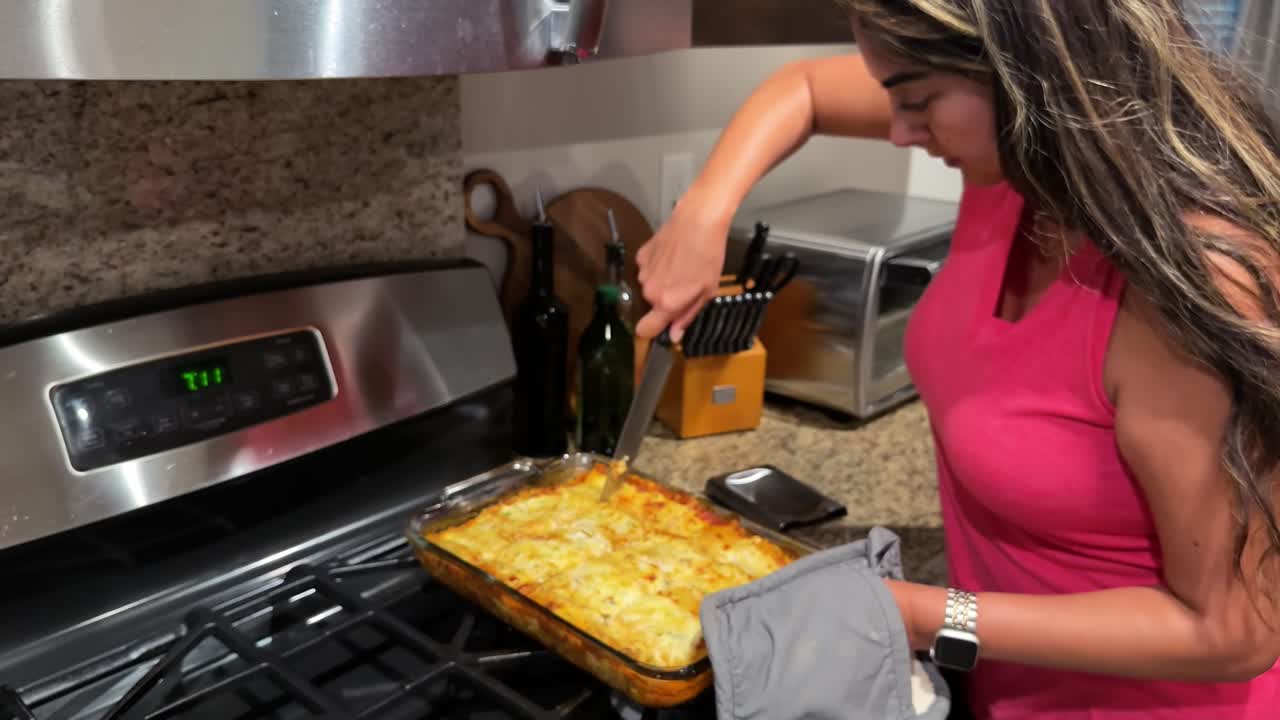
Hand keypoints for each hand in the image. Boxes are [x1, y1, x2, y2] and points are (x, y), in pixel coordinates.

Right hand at [634, 191, 731, 342]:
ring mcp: (643, 272)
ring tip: (681, 267)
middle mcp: (650, 291)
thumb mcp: (707, 291)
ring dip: (662, 282)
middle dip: (666, 301)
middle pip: (653, 306)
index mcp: (666, 303)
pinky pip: (647, 269)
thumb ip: (688, 315)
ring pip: (650, 287)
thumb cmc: (708, 256)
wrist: (698, 220)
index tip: (664, 325)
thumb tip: (674, 336)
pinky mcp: (641, 255)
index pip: (645, 330)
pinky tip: (672, 255)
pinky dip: (657, 266)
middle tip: (686, 286)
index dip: (653, 330)